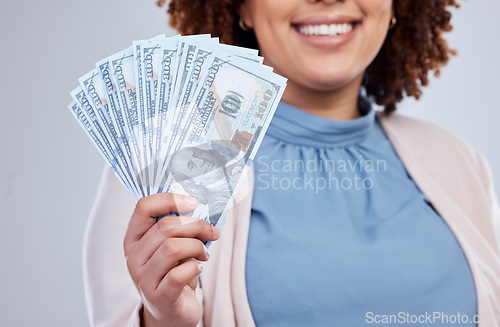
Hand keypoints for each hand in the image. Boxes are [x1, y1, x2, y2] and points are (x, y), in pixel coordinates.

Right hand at [124, 193, 219, 326]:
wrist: (170, 312)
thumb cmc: (173, 272)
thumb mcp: (171, 246)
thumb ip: (177, 228)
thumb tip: (200, 207)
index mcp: (134, 239)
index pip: (143, 207)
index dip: (170, 200)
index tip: (194, 203)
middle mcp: (133, 257)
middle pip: (164, 226)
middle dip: (196, 225)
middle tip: (212, 232)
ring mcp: (143, 279)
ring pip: (172, 248)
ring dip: (197, 246)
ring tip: (204, 254)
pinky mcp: (158, 297)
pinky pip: (178, 274)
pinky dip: (195, 267)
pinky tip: (199, 268)